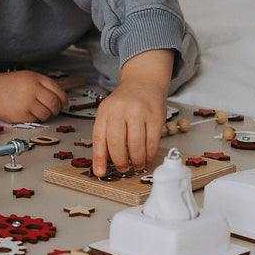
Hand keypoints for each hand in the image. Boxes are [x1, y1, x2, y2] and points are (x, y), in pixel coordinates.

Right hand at [0, 71, 67, 123]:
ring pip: (46, 114)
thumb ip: (43, 84)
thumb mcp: (26, 76)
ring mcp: (25, 103)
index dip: (63, 99)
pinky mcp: (20, 115)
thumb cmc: (6, 85)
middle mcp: (31, 90)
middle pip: (54, 103)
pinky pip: (35, 120)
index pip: (57, 90)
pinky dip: (34, 118)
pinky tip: (27, 112)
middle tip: (53, 110)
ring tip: (38, 111)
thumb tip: (61, 98)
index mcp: (34, 78)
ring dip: (45, 115)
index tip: (64, 103)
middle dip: (56, 109)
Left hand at [91, 49, 173, 174]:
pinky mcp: (155, 116)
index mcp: (105, 111)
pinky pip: (152, 141)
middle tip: (123, 168)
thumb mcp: (109, 113)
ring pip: (136, 145)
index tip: (100, 172)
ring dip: (137, 160)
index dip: (99, 158)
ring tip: (136, 164)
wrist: (144, 82)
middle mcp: (120, 110)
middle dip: (120, 161)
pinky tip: (147, 157)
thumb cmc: (125, 102)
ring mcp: (139, 112)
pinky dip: (149, 154)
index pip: (99, 138)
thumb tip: (104, 163)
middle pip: (117, 143)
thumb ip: (105, 135)